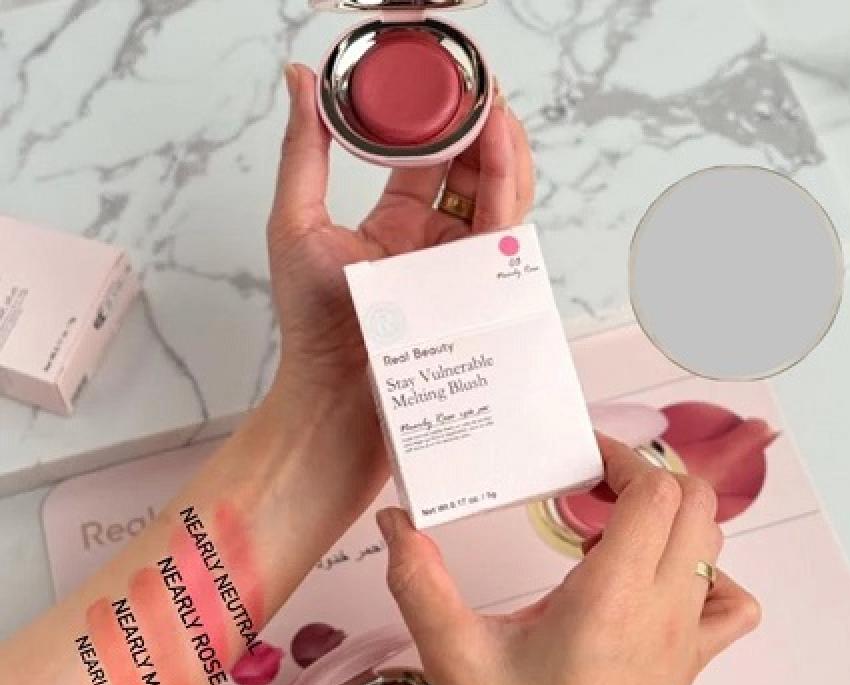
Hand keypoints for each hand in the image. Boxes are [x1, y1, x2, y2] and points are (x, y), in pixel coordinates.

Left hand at [267, 63, 534, 398]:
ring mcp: (459, 264)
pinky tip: (498, 144)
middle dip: (483, 126)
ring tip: (492, 107)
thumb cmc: (313, 323)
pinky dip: (507, 184)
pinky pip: (503, 230)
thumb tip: (300, 81)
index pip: (431, 160)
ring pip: (500, 197)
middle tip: (480, 86)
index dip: (442, 118)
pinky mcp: (478, 286)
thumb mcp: (295, 221)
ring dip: (503, 148)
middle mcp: (434, 241)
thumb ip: (305, 151)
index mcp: (397, 222)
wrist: (335, 392)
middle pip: (476, 173)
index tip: (444, 82)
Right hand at [375, 435, 760, 684]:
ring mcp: (684, 641)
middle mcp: (663, 609)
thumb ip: (419, 579)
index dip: (622, 456)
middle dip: (647, 477)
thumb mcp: (454, 656)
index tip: (578, 458)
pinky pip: (728, 607)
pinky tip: (657, 589)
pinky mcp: (688, 669)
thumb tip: (395, 519)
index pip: (654, 491)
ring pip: (712, 547)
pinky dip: (709, 578)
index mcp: (613, 594)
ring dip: (671, 520)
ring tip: (610, 533)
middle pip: (695, 504)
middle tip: (589, 486)